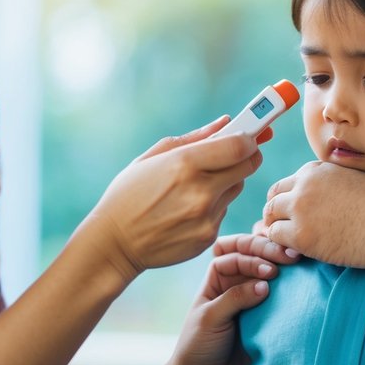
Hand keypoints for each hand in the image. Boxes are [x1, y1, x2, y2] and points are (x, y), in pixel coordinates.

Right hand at [79, 118, 262, 278]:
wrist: (114, 243)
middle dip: (246, 156)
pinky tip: (188, 208)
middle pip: (249, 165)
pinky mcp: (208, 237)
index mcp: (185, 164)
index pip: (241, 144)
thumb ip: (195, 138)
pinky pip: (224, 211)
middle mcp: (201, 191)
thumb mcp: (152, 157)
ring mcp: (207, 217)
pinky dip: (214, 205)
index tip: (249, 134)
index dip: (249, 137)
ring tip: (197, 184)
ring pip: (237, 187)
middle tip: (234, 154)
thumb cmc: (129, 194)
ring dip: (227, 181)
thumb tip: (227, 121)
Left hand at [167, 234, 300, 364]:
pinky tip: (297, 287)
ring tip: (296, 265)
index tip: (269, 271)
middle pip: (252, 256)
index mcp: (216, 280)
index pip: (234, 254)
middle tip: (291, 258)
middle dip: (269, 251)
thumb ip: (235, 299)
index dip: (252, 257)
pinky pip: (278, 299)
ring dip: (280, 265)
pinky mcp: (264, 320)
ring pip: (267, 274)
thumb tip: (266, 284)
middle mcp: (233, 285)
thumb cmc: (197, 348)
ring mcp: (250, 302)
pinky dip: (287, 290)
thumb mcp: (210, 318)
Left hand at [262, 160, 364, 273]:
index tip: (293, 211)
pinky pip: (275, 237)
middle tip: (281, 227)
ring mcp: (300, 209)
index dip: (288, 198)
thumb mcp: (362, 176)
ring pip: (270, 216)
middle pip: (274, 196)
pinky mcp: (301, 235)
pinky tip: (294, 251)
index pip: (288, 182)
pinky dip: (280, 244)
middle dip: (275, 211)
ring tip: (287, 242)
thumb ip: (342, 177)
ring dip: (276, 228)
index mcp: (317, 170)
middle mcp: (304, 185)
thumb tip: (345, 182)